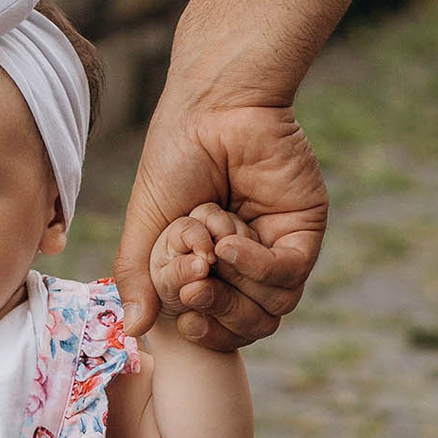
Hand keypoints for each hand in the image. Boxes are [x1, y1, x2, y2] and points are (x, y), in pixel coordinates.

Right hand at [112, 88, 327, 348]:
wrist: (212, 106)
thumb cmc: (176, 155)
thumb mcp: (146, 223)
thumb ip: (139, 275)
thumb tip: (134, 329)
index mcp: (212, 270)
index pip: (216, 325)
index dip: (202, 330)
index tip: (181, 316)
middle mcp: (247, 266)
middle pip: (248, 324)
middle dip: (217, 312)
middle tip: (192, 284)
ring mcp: (277, 249)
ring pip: (272, 308)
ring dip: (234, 286)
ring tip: (209, 252)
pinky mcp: (303, 230)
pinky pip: (288, 273)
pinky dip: (256, 267)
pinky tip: (229, 244)